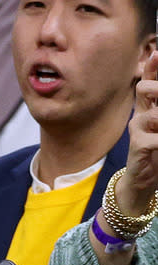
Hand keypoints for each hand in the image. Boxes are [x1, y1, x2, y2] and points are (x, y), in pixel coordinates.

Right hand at [123, 51, 157, 214]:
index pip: (147, 82)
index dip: (152, 67)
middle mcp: (141, 116)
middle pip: (144, 89)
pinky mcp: (139, 147)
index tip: (157, 54)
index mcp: (149, 108)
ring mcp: (138, 130)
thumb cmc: (156, 150)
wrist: (143, 180)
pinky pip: (155, 138)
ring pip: (154, 115)